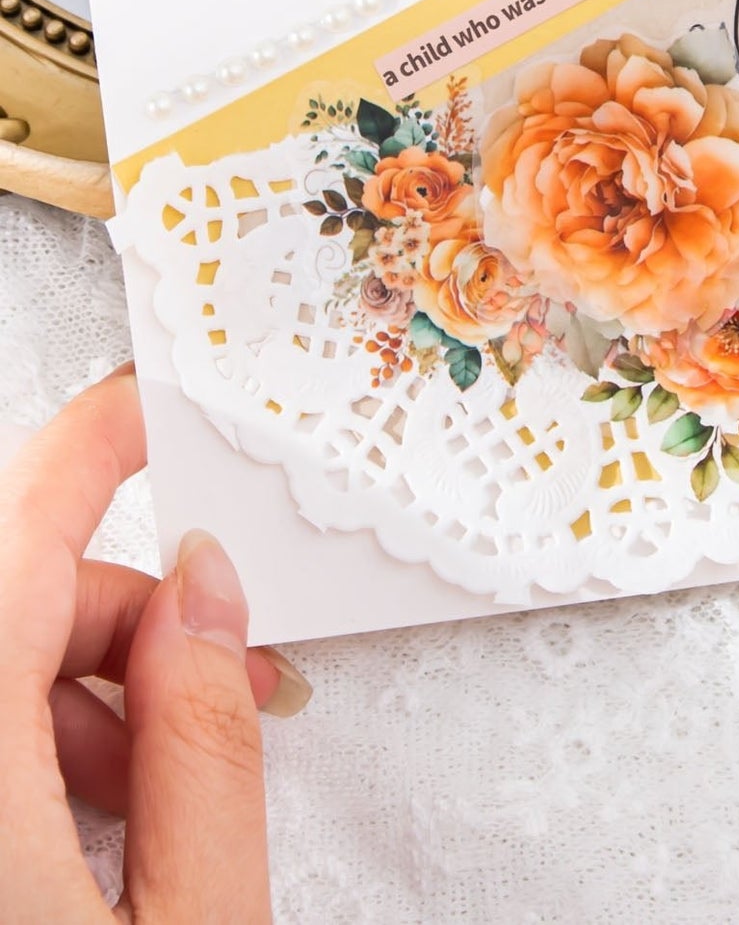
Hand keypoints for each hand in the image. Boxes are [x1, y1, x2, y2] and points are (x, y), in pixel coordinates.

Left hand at [0, 365, 310, 923]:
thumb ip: (202, 745)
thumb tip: (207, 592)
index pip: (14, 543)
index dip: (87, 449)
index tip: (150, 406)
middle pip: (12, 598)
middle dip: (128, 613)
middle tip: (230, 674)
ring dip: (81, 684)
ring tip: (159, 787)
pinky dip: (30, 732)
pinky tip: (86, 818)